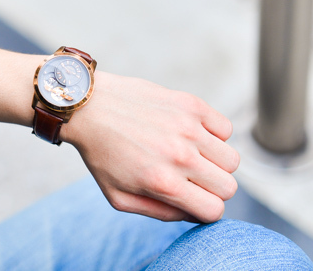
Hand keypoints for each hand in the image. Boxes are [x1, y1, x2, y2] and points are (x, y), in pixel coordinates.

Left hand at [60, 71, 239, 223]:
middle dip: (211, 188)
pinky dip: (214, 134)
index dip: (204, 210)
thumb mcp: (118, 196)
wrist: (87, 106)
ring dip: (214, 162)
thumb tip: (193, 214)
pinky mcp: (190, 104)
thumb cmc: (100, 153)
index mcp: (162, 183)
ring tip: (188, 155)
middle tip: (188, 177)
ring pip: (232, 159)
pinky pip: (225, 128)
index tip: (191, 199)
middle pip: (229, 187)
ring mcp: (188, 128)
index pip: (214, 211)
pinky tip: (190, 134)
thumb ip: (159, 213)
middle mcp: (180, 156)